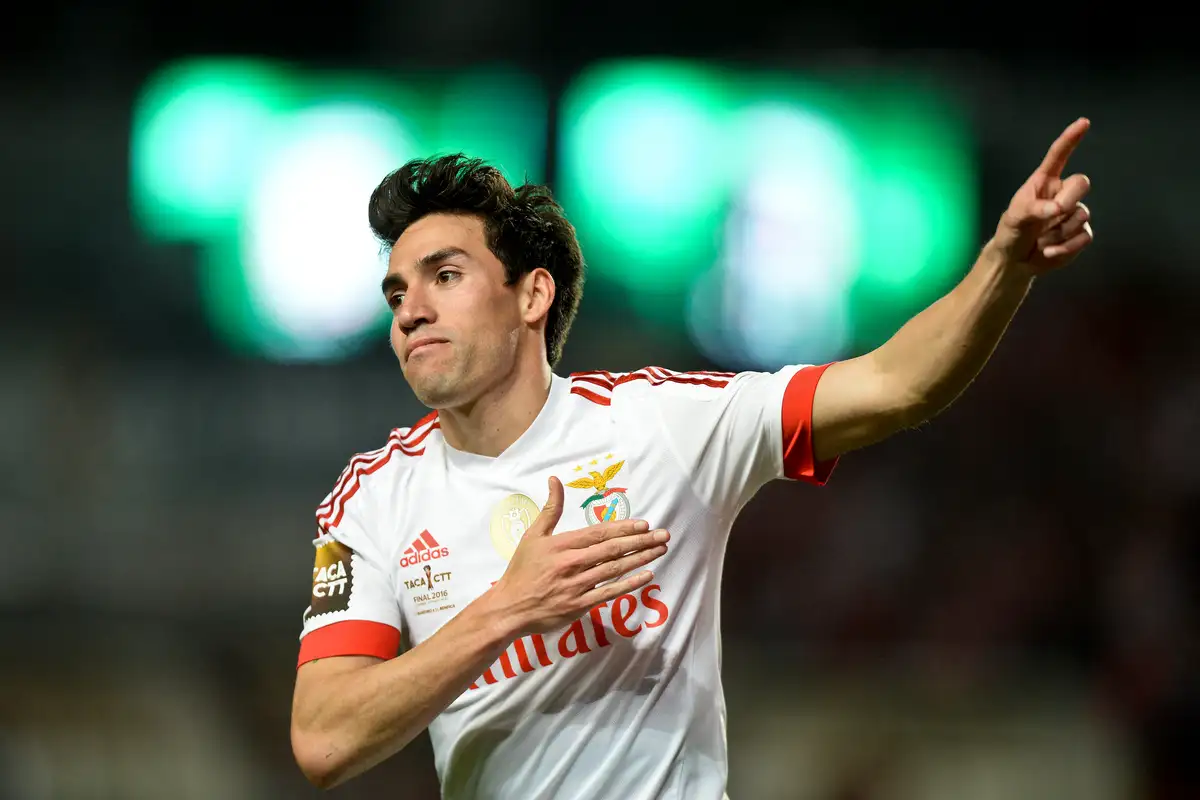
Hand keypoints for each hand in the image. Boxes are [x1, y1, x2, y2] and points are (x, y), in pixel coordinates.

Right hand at [489, 477, 669, 636]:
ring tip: (661, 550)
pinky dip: (629, 584)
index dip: (624, 528)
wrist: (509, 608)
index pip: (599, 533)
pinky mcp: (579, 605)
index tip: (644, 524)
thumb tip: (555, 480)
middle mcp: (572, 564)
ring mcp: (577, 586)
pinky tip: (647, 575)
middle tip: (664, 535)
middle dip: (641, 541)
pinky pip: (609, 592)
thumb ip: (550, 509)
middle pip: (612, 549)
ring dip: (641, 559)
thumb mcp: (532, 535)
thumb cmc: (522, 570)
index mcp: (562, 545)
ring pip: (615, 569)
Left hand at [991, 117, 1094, 276]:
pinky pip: (1085, 236)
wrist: (1015, 260)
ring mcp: (1073, 213)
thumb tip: (1058, 209)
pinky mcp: (1080, 233)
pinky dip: (1066, 247)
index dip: (1071, 139)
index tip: (1084, 122)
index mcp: (1044, 182)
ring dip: (1059, 232)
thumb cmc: (1011, 232)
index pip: (1059, 155)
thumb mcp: (1015, 217)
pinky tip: (1049, 252)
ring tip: (1040, 240)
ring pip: (1081, 214)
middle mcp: (1061, 193)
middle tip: (1054, 213)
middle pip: (1082, 183)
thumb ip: (1034, 209)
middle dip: (1069, 199)